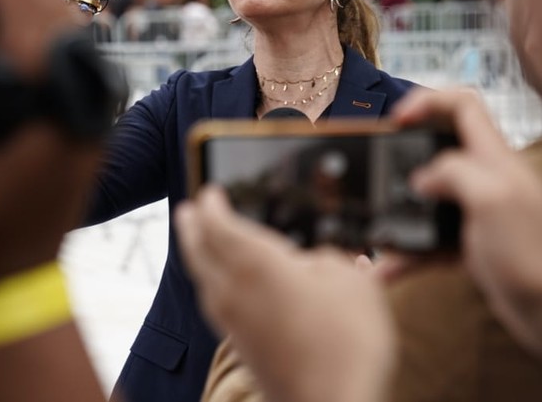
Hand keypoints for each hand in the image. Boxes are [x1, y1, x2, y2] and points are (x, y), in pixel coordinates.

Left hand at [175, 188, 395, 401]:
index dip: (212, 204)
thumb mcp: (352, 282)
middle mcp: (234, 291)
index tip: (210, 192)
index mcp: (256, 263)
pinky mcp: (242, 348)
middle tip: (188, 212)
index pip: (218, 224)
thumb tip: (314, 263)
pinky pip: (218, 305)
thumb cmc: (345, 342)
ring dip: (199, 257)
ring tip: (202, 245)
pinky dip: (215, 286)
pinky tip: (229, 290)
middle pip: (199, 252)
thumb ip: (328, 260)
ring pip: (204, 280)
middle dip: (192, 228)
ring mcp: (233, 324)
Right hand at [391, 88, 541, 358]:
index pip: (463, 105)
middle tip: (376, 170)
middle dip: (404, 155)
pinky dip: (409, 253)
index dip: (428, 101)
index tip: (397, 119)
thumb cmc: (535, 252)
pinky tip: (389, 270)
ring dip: (401, 211)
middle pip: (439, 148)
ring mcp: (478, 213)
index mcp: (494, 158)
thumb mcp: (493, 198)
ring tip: (376, 226)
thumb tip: (421, 177)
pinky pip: (431, 242)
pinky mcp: (472, 247)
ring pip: (429, 199)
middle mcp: (486, 179)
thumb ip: (454, 172)